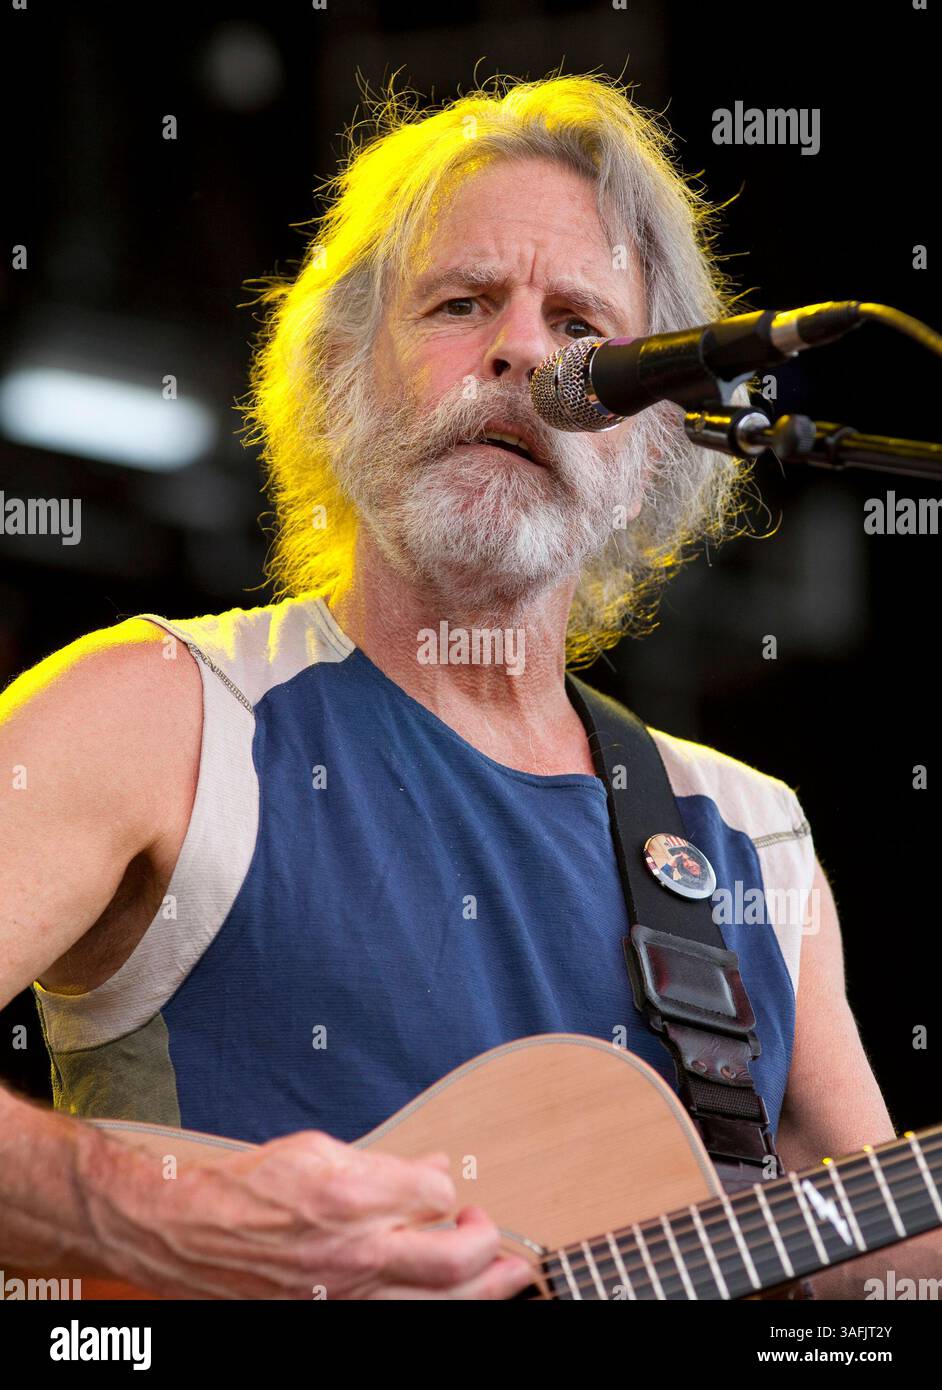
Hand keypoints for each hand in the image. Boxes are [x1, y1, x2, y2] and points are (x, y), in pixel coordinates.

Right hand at [108, 1128, 535, 1299]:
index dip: (447, 1190)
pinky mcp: (335, 1316)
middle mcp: (354, 1250)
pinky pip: (402, 1317)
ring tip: (510, 1276)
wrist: (190, 1237)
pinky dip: (435, 1307)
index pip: (436, 1195)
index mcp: (349, 1194)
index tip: (439, 1190)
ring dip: (485, 1290)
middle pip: (454, 1260)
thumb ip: (385, 1163)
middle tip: (490, 1230)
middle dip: (489, 1245)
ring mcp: (347, 1294)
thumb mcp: (318, 1150)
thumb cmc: (249, 1187)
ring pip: (438, 1303)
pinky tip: (453, 1298)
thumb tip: (436, 1167)